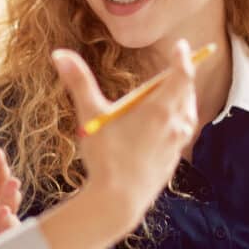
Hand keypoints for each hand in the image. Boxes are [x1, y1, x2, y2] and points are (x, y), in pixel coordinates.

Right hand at [51, 39, 197, 227]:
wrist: (118, 202)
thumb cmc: (106, 158)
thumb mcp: (90, 115)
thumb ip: (78, 82)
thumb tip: (59, 54)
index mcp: (159, 109)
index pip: (181, 75)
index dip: (184, 58)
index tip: (182, 46)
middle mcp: (174, 125)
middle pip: (187, 93)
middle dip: (184, 77)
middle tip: (180, 65)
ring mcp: (176, 144)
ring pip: (189, 114)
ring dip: (185, 99)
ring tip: (178, 93)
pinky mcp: (172, 160)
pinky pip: (183, 133)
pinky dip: (180, 120)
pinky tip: (168, 125)